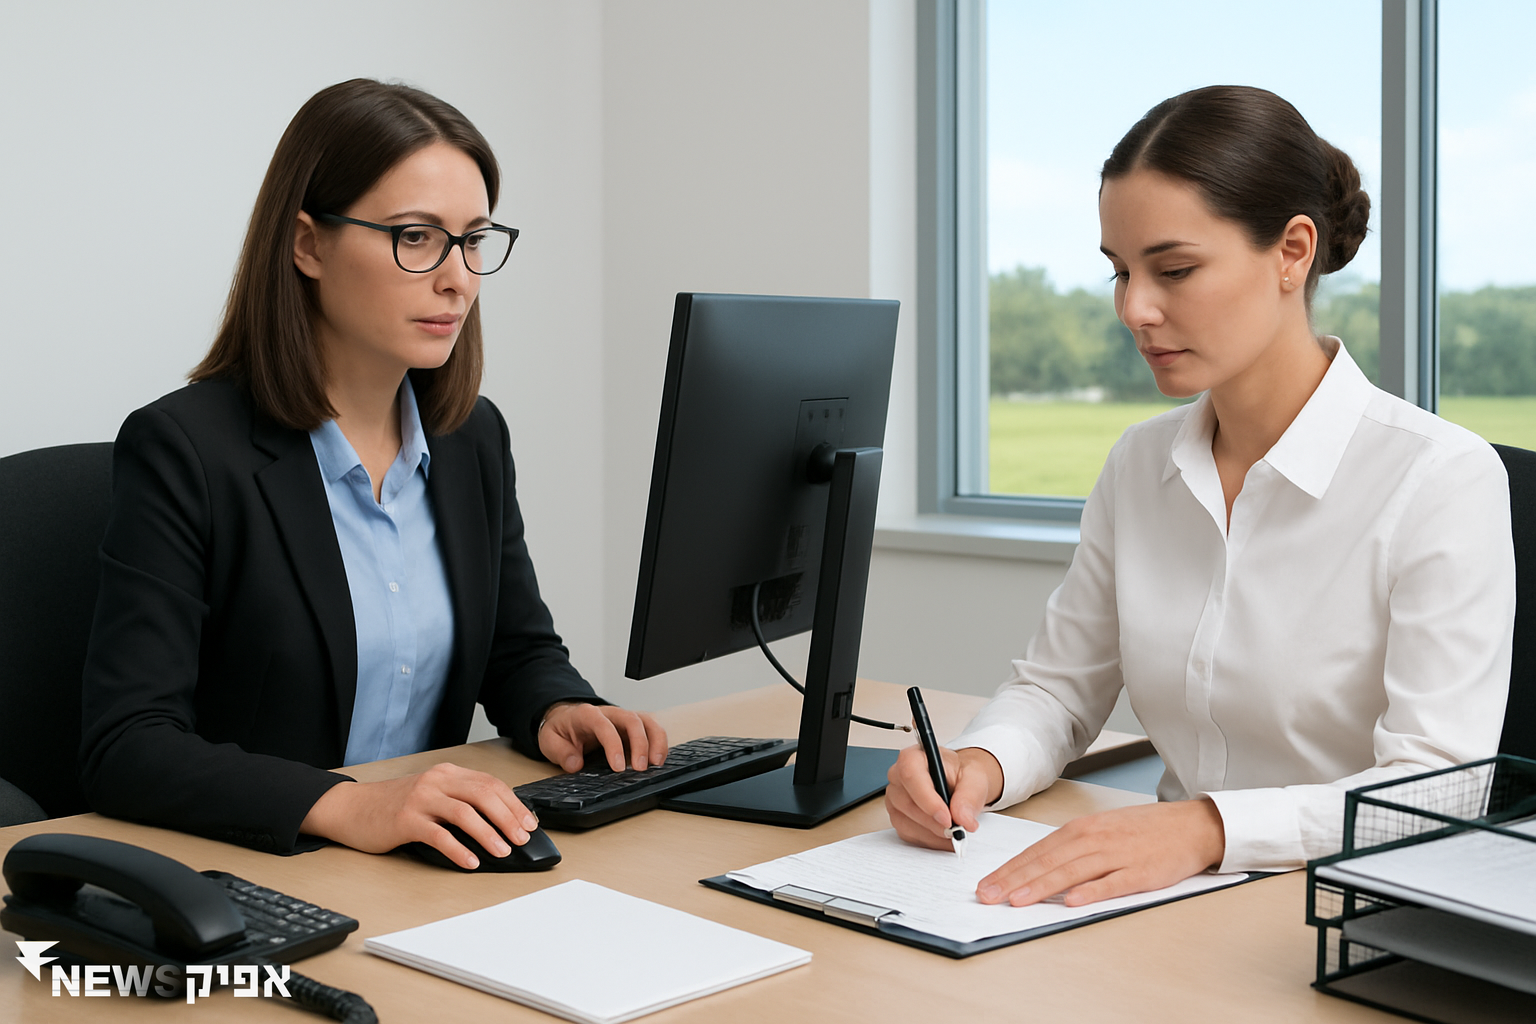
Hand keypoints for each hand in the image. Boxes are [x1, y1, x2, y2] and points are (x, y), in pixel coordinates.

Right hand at [300, 763, 537, 869]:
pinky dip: (458, 849)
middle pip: (483, 795)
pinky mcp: (405, 820)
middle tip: (522, 838)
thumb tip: (498, 823)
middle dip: (508, 818)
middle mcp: (436, 781)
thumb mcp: (431, 794)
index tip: (529, 823)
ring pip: (465, 813)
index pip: (490, 784)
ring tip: (503, 851)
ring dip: (488, 834)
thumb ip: (459, 800)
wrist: (351, 808)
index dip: (514, 804)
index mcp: (447, 773)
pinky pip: (439, 835)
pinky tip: (470, 862)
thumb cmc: (393, 805)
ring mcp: (420, 799)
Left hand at [538, 702, 668, 773]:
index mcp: (588, 714)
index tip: (619, 767)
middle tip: (640, 768)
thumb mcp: (550, 741)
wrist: (566, 720)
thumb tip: (575, 764)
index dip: (614, 745)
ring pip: (647, 721)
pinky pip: (651, 728)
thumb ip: (561, 752)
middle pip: (632, 720)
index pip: (605, 726)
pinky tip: (658, 759)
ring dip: (655, 741)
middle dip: (640, 744)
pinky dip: (659, 742)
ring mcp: (623, 718)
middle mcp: (610, 713)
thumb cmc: (562, 730)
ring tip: (656, 764)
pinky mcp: (632, 726)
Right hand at [885, 744, 1003, 848]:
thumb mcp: (974, 779)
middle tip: (957, 829)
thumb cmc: (962, 774)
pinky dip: (929, 839)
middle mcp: (898, 776)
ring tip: (955, 832)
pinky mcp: (898, 816)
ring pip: (906, 822)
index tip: (947, 818)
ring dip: (933, 833)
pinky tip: (944, 836)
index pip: (910, 775)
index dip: (927, 800)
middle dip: (934, 822)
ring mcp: (895, 797)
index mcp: (914, 757)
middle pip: (907, 803)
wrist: (960, 783)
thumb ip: (969, 797)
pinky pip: (908, 834)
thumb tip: (963, 819)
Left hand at [976, 798, 1226, 907]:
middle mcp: (1094, 839)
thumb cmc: (1141, 831)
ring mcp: (1117, 855)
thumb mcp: (1100, 831)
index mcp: (1081, 829)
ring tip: (1017, 900)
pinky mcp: (1141, 872)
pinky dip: (1092, 891)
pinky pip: (1112, 883)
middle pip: (1047, 861)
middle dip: (1014, 879)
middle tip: (988, 895)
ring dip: (1042, 886)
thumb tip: (1036, 869)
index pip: (1037, 851)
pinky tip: (1072, 901)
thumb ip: (1070, 849)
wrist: (1190, 825)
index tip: (987, 885)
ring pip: (1072, 871)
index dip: (1009, 869)